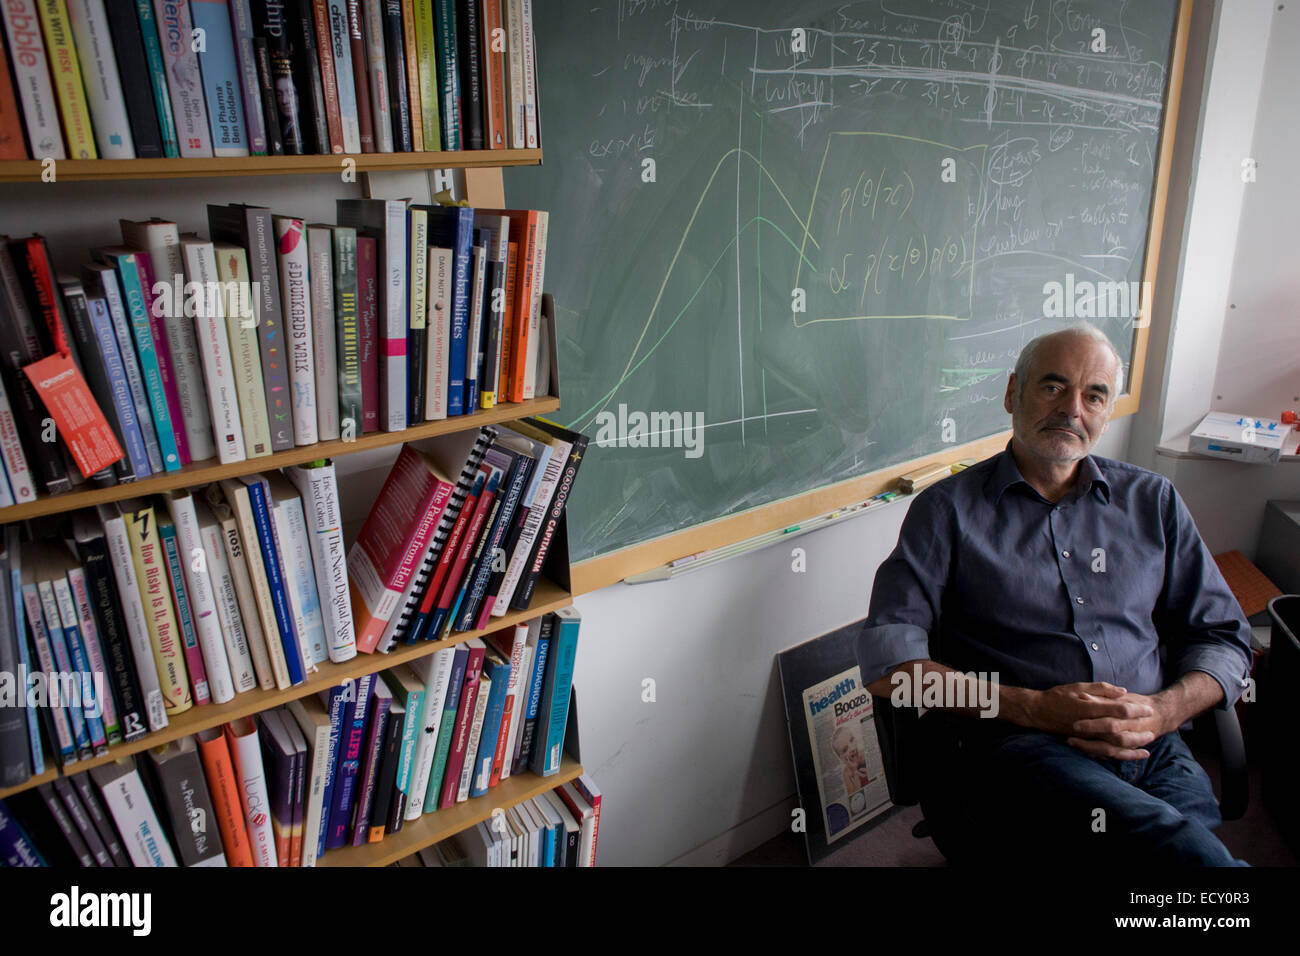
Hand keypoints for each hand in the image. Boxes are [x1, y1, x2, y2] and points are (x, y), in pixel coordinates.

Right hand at [1024, 682, 1157, 759]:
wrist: (1038, 712)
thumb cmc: (1059, 696)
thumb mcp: (1079, 686)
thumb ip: (1102, 689)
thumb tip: (1123, 692)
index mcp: (1090, 708)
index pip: (1119, 710)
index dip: (1136, 710)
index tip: (1148, 709)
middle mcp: (1090, 725)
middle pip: (1120, 733)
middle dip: (1138, 733)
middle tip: (1152, 730)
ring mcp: (1087, 737)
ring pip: (1114, 748)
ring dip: (1132, 749)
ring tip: (1147, 748)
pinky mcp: (1084, 744)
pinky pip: (1104, 753)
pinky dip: (1118, 755)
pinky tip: (1129, 755)